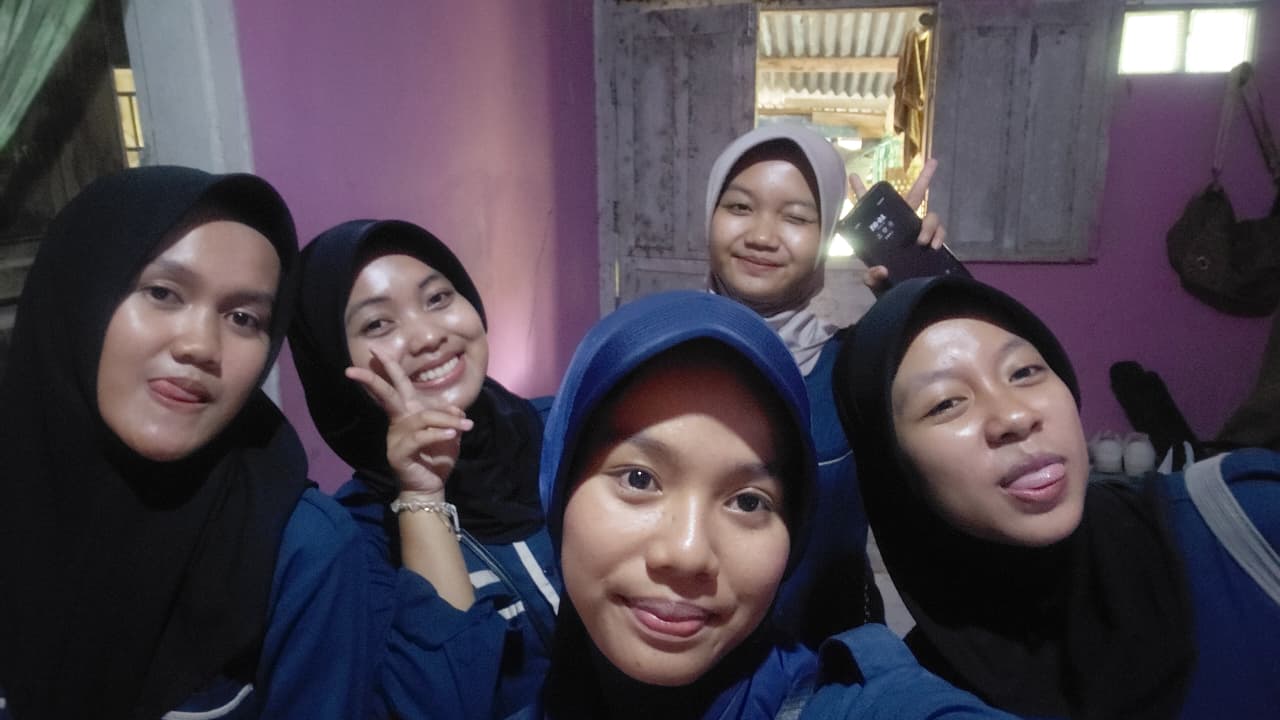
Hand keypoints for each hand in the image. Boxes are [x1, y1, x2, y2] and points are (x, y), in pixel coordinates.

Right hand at [345, 348, 472, 496]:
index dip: (389, 367)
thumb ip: (451, 419)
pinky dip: (438, 434)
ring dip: (445, 420)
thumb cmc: (437, 457)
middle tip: (352, 369)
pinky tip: (452, 435)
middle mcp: (400, 421)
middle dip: (373, 379)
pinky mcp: (399, 453)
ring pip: (421, 417)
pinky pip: (421, 437)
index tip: (376, 350)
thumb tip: (457, 411)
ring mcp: (397, 437)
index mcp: (408, 412)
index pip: (397, 385)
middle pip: (387, 395)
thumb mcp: (450, 434)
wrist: (432, 486)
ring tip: (464, 425)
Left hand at [848, 158, 946, 290]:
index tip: (853, 175)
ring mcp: (918, 232)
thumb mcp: (874, 282)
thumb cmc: (885, 284)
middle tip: (933, 162)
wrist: (904, 297)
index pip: (870, 208)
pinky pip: (940, 232)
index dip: (860, 191)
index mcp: (882, 230)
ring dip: (928, 225)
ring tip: (922, 242)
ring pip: (931, 215)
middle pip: (914, 196)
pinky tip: (933, 246)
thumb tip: (881, 270)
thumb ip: (872, 278)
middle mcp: (902, 226)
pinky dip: (939, 236)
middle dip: (924, 178)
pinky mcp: (932, 242)